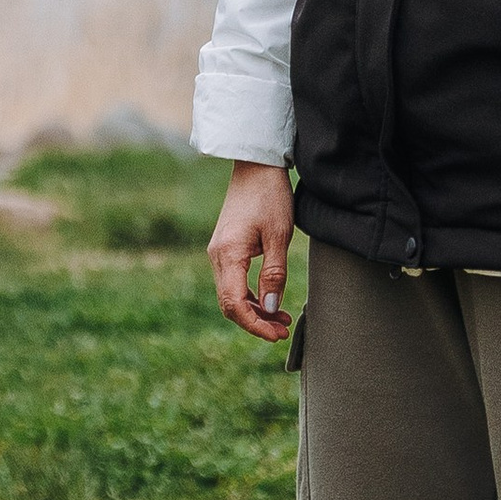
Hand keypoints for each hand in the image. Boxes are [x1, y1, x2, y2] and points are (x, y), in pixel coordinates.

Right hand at [210, 160, 295, 341]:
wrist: (256, 166)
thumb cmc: (270, 196)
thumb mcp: (279, 236)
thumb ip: (274, 274)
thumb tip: (271, 308)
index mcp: (228, 254)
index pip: (234, 304)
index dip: (254, 325)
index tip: (276, 334)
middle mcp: (217, 256)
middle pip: (229, 304)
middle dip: (256, 322)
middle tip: (283, 330)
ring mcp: (219, 252)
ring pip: (231, 294)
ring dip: (254, 310)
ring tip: (281, 319)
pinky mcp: (226, 248)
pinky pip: (233, 282)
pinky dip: (250, 296)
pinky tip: (269, 300)